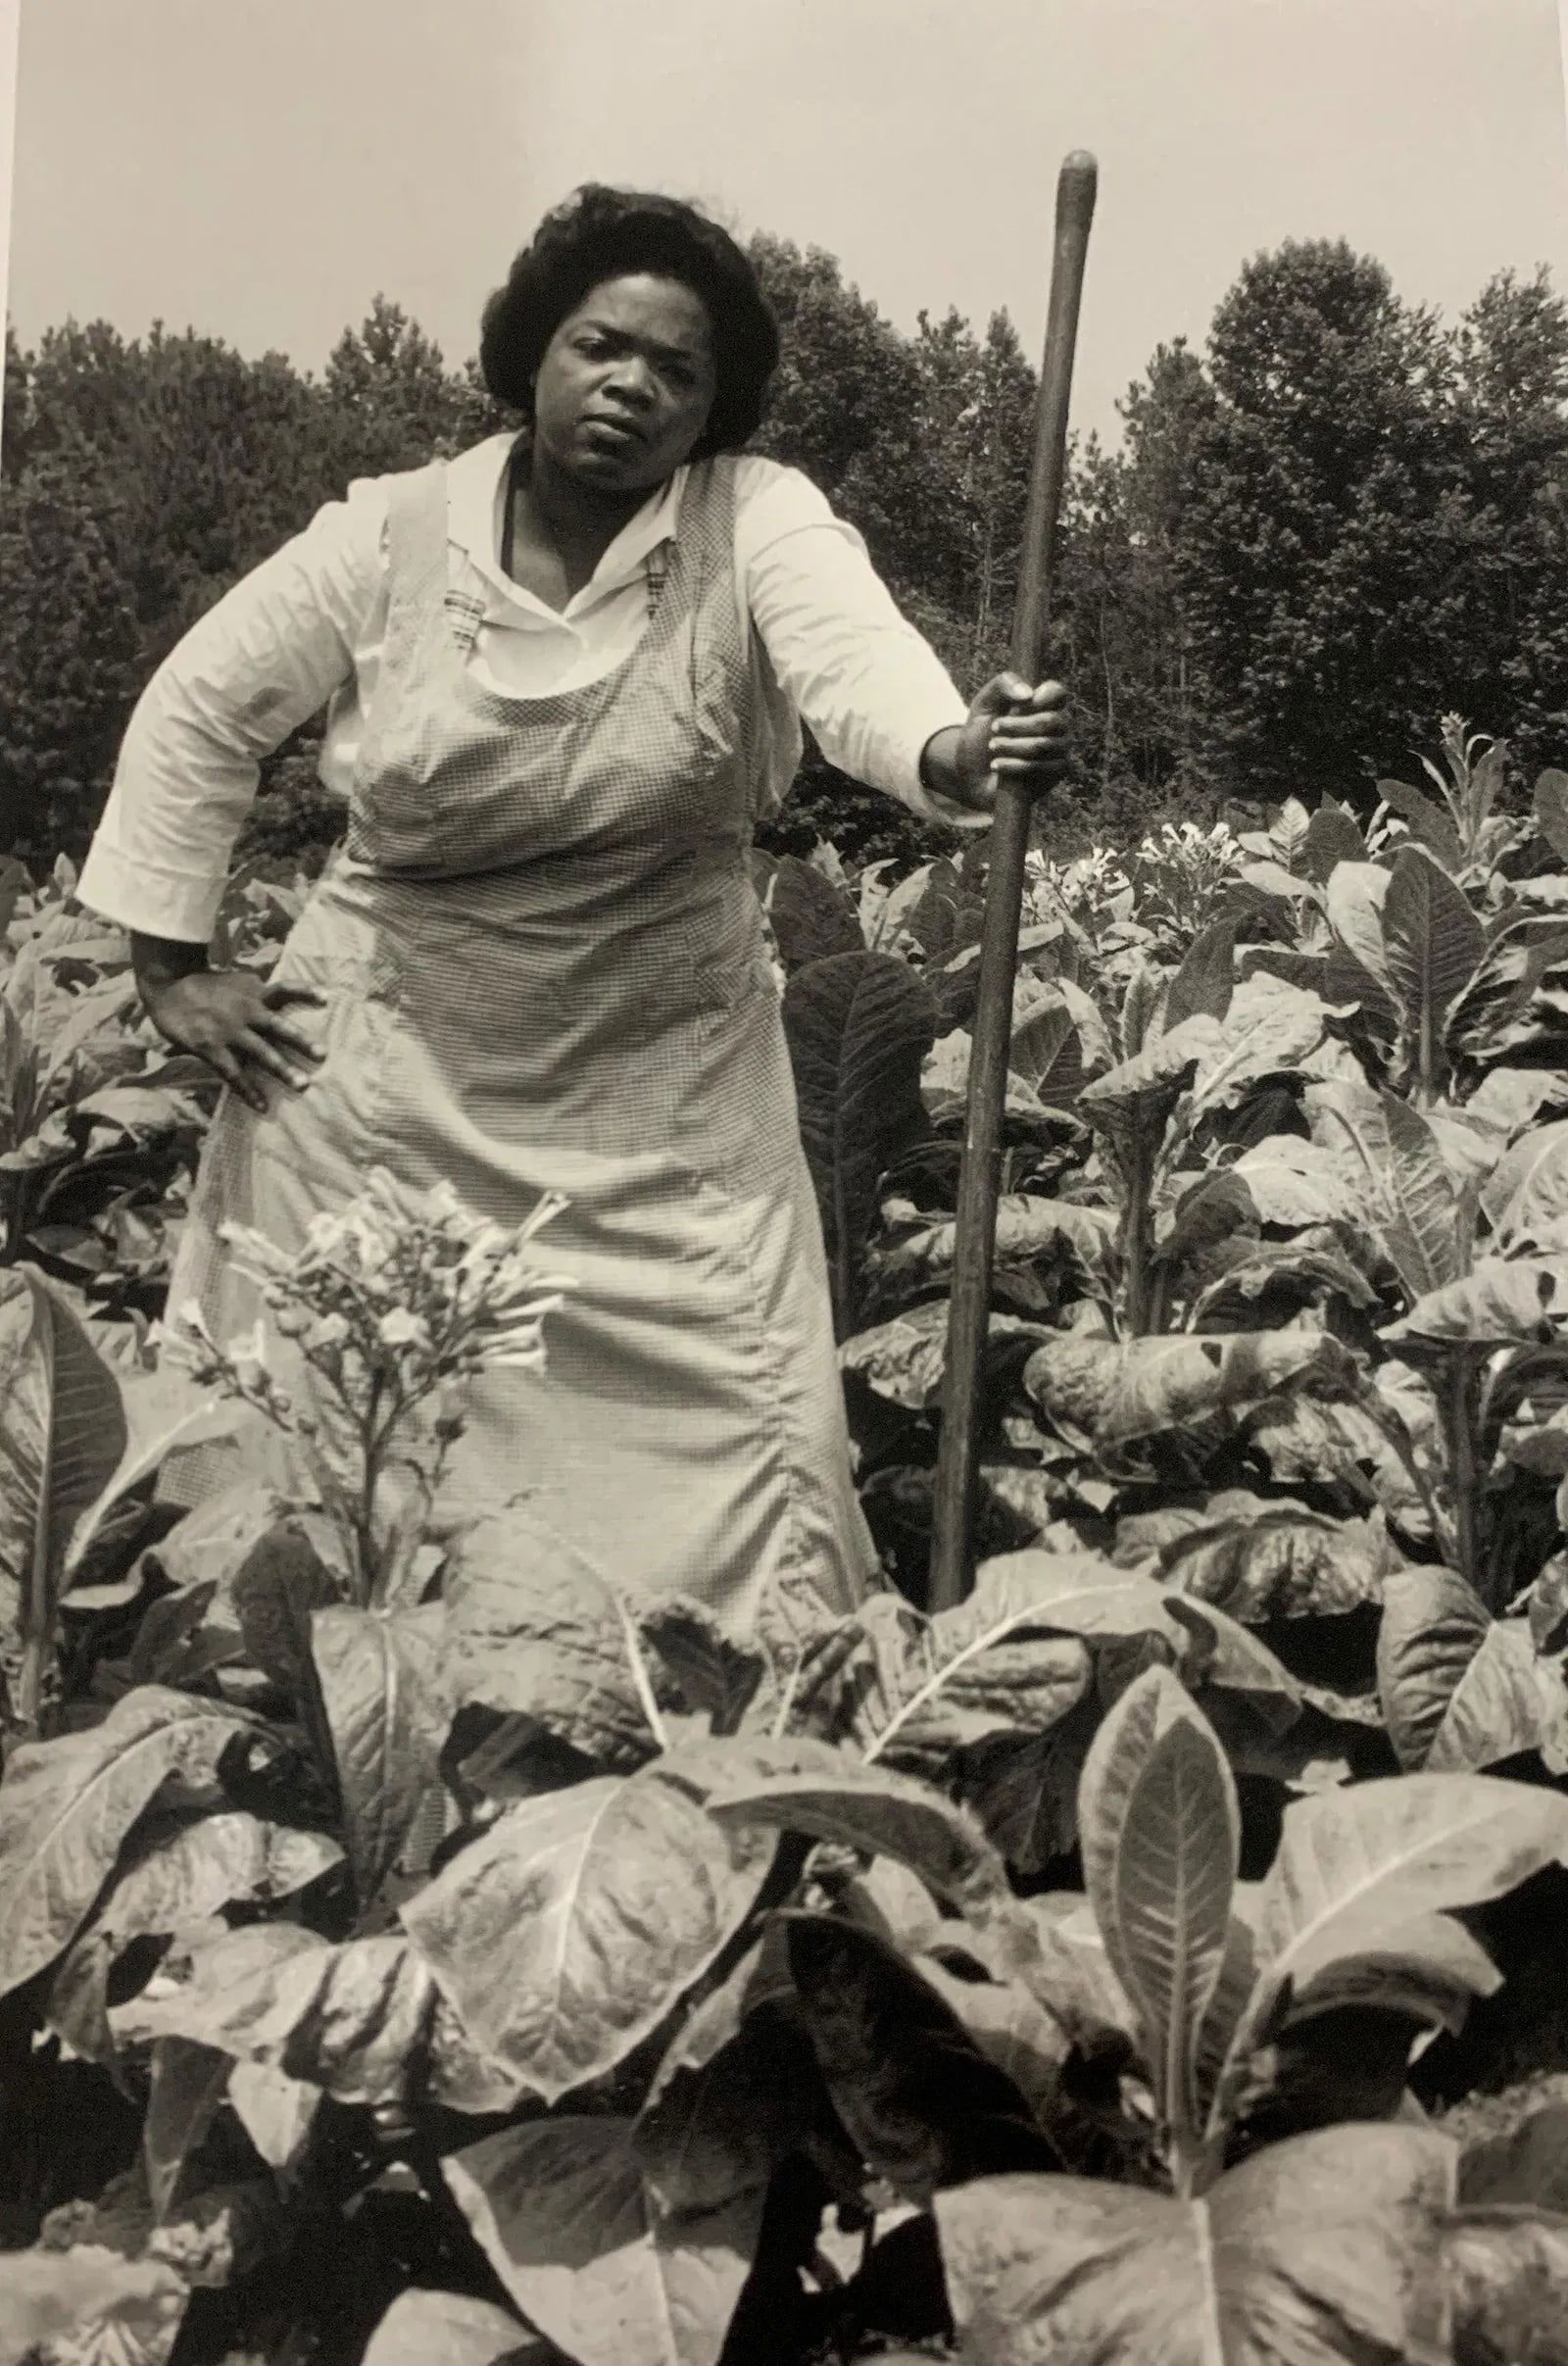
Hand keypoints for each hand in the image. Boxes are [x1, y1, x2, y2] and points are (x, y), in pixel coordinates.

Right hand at [141, 969, 326, 1112]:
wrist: (168, 986)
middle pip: (278, 1024)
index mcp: (253, 993)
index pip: (285, 989)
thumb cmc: (207, 987)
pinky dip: (248, 1091)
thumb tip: (284, 997)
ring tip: (303, 1085)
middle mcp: (246, 1011)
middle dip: (301, 1039)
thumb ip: (259, 993)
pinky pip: (233, 1073)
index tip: (327, 998)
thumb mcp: (237, 983)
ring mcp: (229, 1030)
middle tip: (323, 1054)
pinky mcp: (211, 1047)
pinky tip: (262, 1106)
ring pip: (261, 1051)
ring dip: (282, 1069)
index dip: (305, 992)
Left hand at [946, 674, 1072, 811]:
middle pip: (1051, 720)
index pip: (1058, 692)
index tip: (1020, 704)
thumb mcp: (983, 706)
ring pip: (1044, 745)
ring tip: (993, 747)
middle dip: (1017, 726)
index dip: (1042, 697)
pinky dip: (1015, 765)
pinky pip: (1043, 767)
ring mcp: (1060, 748)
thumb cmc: (981, 738)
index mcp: (1043, 704)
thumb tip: (1028, 693)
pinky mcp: (1057, 772)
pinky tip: (998, 765)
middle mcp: (1057, 725)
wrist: (973, 776)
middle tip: (994, 728)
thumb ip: (1002, 686)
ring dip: (1012, 746)